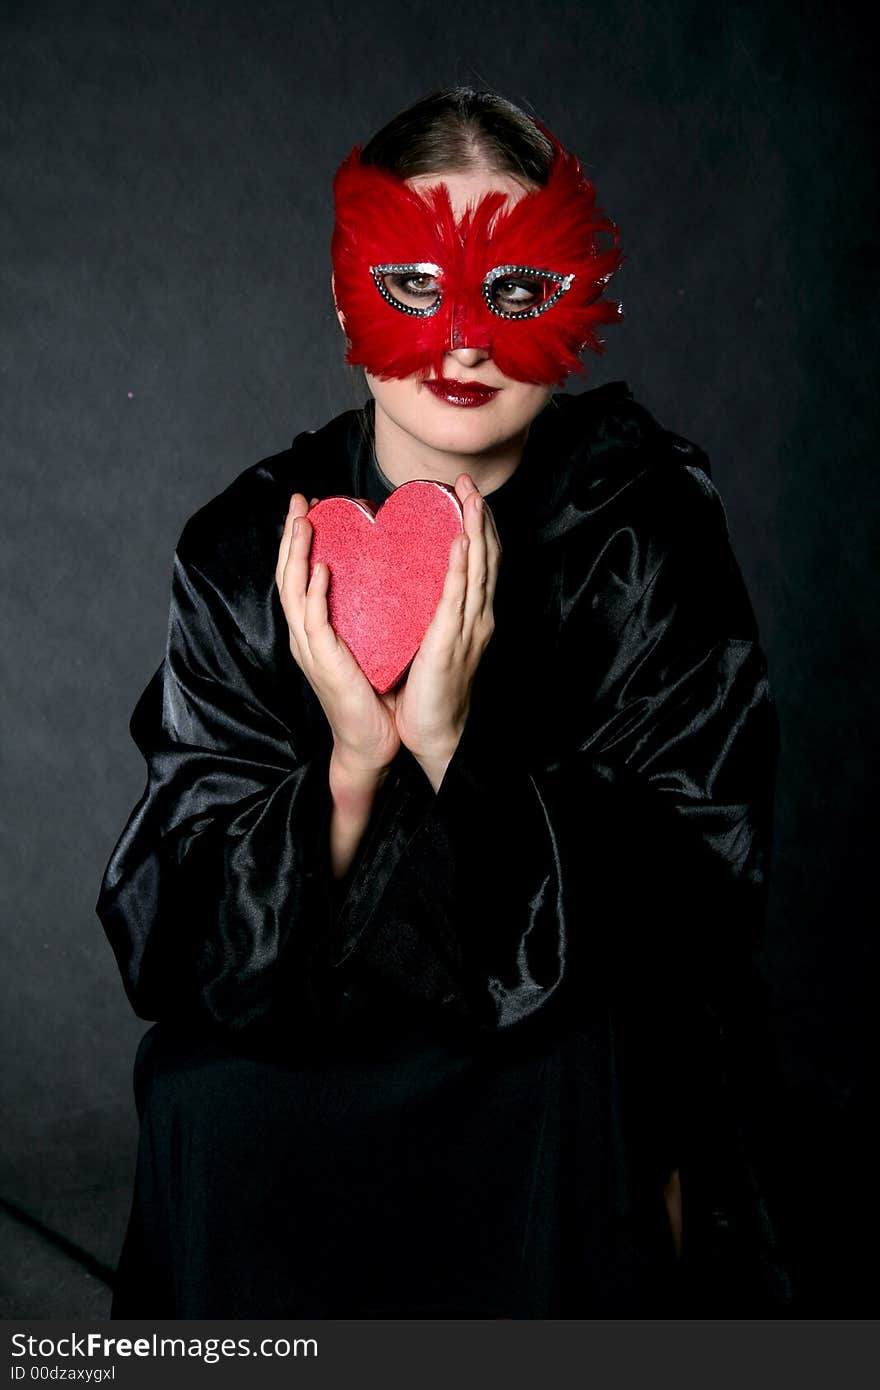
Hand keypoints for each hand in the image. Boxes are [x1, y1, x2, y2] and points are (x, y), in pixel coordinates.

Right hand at [276, 493, 399, 775]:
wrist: (372, 740)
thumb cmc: (373, 693)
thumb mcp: (367, 643)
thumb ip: (365, 612)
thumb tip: (382, 578)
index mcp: (314, 629)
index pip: (300, 575)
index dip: (300, 541)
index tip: (310, 506)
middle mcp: (305, 635)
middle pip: (287, 576)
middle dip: (291, 536)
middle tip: (298, 500)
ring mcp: (310, 649)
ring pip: (293, 593)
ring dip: (297, 556)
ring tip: (303, 523)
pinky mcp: (324, 664)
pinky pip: (314, 623)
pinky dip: (315, 594)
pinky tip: (321, 569)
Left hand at [383, 473, 501, 778]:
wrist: (435, 733)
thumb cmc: (428, 692)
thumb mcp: (431, 640)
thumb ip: (431, 612)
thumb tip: (417, 584)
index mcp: (472, 617)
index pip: (480, 563)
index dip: (478, 527)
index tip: (467, 495)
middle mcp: (478, 618)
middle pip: (486, 559)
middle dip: (480, 518)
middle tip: (470, 483)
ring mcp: (469, 629)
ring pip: (478, 571)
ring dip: (476, 531)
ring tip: (471, 499)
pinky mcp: (451, 642)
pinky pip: (458, 599)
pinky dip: (462, 568)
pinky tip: (462, 543)